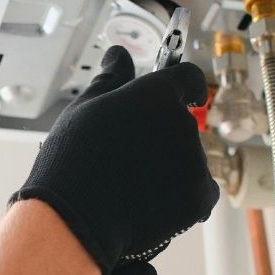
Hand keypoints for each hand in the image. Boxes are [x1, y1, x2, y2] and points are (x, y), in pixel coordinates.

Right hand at [11, 46, 218, 274]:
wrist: (75, 220)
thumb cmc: (72, 162)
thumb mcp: (85, 110)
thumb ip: (111, 79)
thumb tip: (119, 54)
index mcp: (156, 95)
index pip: (188, 77)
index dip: (188, 86)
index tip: (188, 95)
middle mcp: (182, 123)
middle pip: (182, 125)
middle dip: (162, 138)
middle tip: (128, 159)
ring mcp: (194, 161)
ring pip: (189, 160)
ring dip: (170, 169)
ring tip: (131, 186)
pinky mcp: (199, 196)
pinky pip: (201, 192)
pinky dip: (184, 198)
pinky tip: (153, 203)